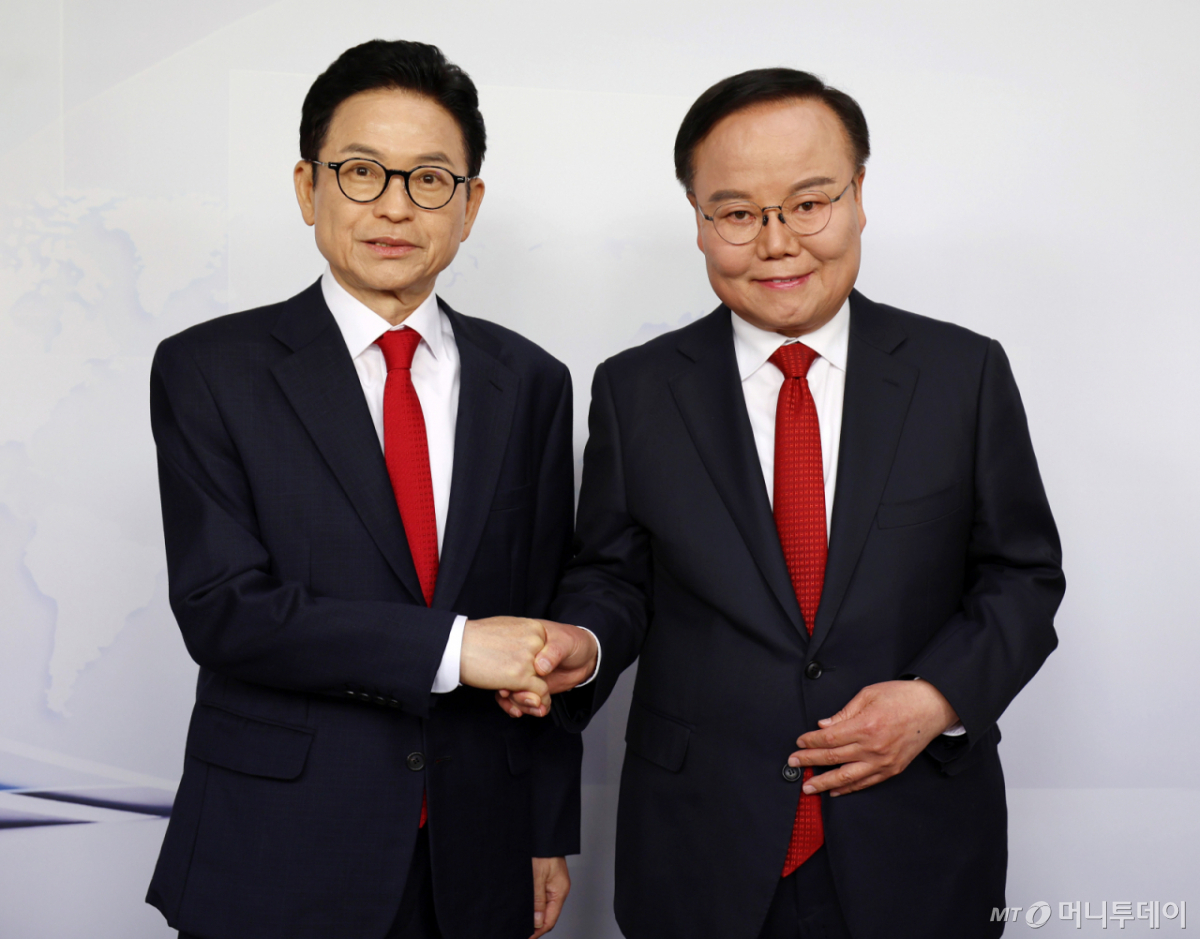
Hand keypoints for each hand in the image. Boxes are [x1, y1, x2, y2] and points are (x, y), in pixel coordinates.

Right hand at [460, 617, 548, 697]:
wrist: (457, 644)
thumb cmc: (476, 637)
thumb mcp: (506, 628)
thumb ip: (521, 640)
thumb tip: (526, 653)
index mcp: (535, 628)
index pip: (546, 652)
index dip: (539, 668)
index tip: (529, 676)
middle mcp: (536, 641)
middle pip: (546, 669)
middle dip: (538, 683)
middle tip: (528, 692)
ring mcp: (529, 659)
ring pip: (544, 683)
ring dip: (536, 697)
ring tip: (529, 702)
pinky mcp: (521, 676)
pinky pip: (539, 693)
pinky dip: (536, 702)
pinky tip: (527, 706)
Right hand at [495, 621, 597, 717]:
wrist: (585, 656)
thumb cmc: (574, 641)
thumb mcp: (565, 642)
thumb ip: (553, 653)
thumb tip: (539, 667)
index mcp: (524, 642)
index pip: (507, 660)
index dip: (505, 677)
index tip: (507, 690)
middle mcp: (521, 659)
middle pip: (507, 680)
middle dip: (516, 696)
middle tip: (533, 701)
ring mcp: (525, 674)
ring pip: (513, 692)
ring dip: (522, 704)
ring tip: (539, 708)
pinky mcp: (531, 686)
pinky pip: (521, 699)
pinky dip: (525, 708)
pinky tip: (537, 711)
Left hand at [530, 856, 569, 936]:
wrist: (544, 835)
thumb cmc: (543, 852)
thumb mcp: (537, 877)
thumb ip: (537, 900)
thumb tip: (537, 921)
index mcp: (560, 891)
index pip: (550, 919)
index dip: (538, 930)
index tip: (526, 936)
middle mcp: (558, 890)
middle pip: (548, 915)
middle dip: (536, 926)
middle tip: (522, 932)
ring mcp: (553, 886)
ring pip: (545, 907)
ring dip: (534, 916)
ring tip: (522, 923)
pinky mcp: (547, 880)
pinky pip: (542, 898)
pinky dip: (535, 906)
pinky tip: (526, 908)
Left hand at [787, 679, 958, 796]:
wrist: (933, 707)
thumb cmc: (901, 697)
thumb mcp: (868, 694)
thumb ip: (844, 712)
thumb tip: (824, 725)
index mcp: (865, 726)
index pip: (829, 738)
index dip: (811, 742)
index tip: (799, 743)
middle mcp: (873, 748)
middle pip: (833, 758)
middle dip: (810, 762)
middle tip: (793, 763)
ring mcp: (883, 762)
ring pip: (847, 777)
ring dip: (825, 783)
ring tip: (809, 787)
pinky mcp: (892, 769)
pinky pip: (866, 783)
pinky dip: (849, 788)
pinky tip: (836, 791)